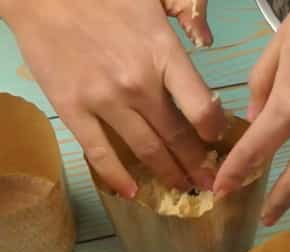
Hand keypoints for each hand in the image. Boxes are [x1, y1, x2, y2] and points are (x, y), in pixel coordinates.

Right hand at [0, 0, 226, 196]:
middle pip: (176, 136)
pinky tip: (133, 191)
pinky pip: (100, 153)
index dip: (214, 131)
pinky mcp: (72, 110)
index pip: (201, 107)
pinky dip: (118, 177)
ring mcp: (104, 100)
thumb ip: (183, 21)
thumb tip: (208, 41)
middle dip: (196, 163)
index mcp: (163, 54)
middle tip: (207, 181)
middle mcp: (138, 84)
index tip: (217, 142)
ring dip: (167, 173)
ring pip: (145, 149)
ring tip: (181, 188)